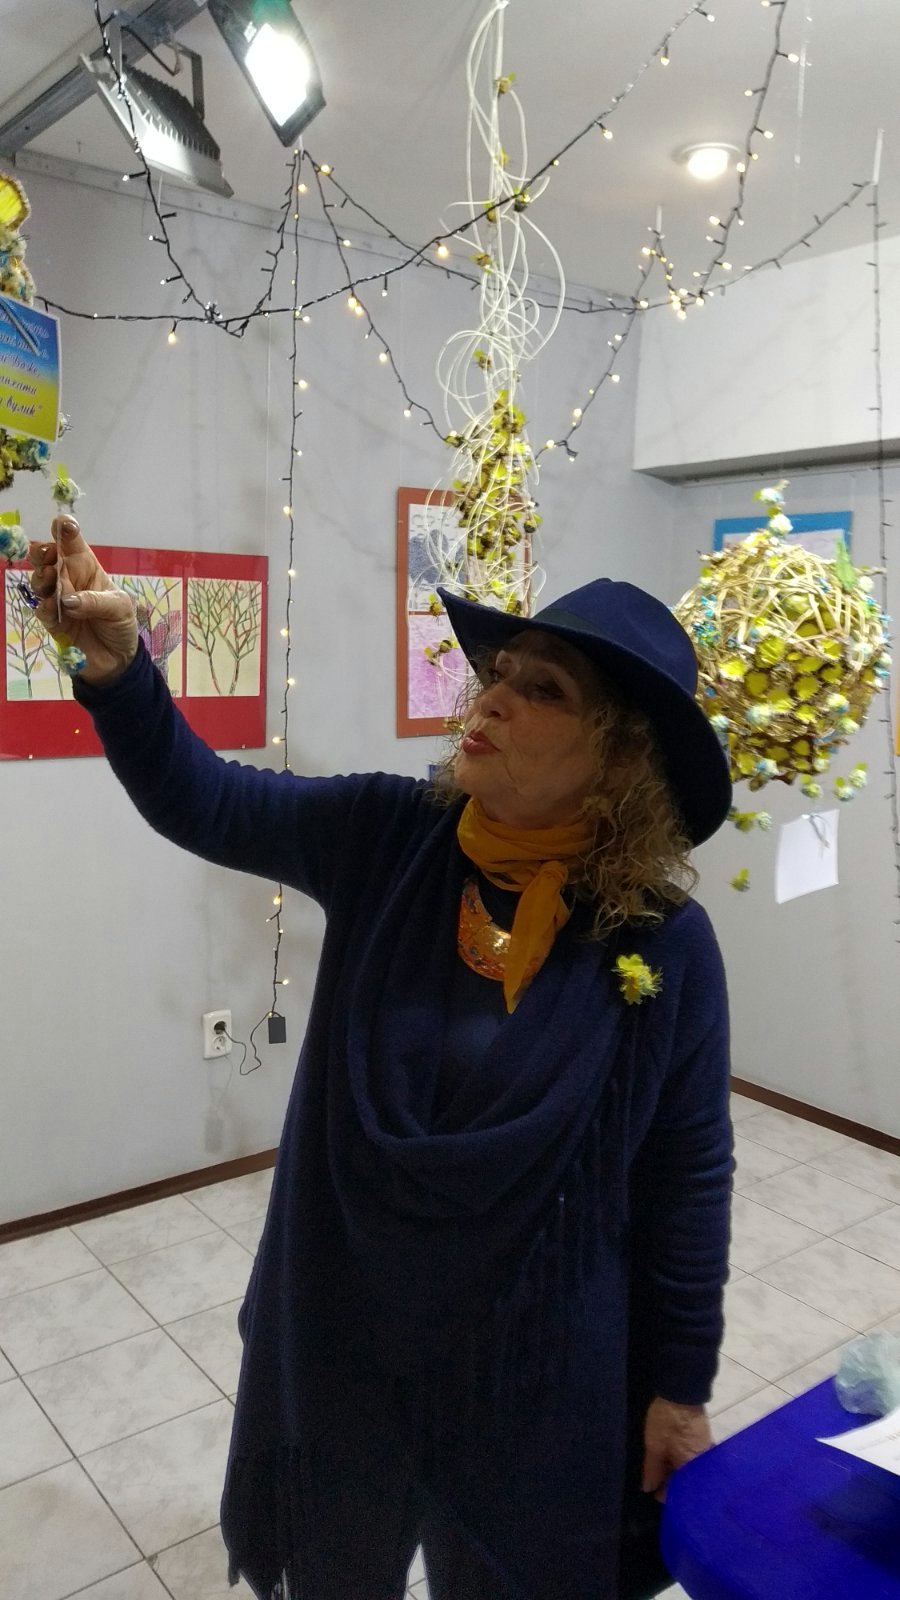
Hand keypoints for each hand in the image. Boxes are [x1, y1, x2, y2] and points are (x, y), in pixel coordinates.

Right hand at [27, 516, 138, 684]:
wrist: (118, 659)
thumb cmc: (120, 624)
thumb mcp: (119, 608)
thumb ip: (96, 601)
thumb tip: (68, 600)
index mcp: (86, 567)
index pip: (71, 542)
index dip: (65, 529)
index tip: (62, 523)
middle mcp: (68, 579)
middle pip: (47, 558)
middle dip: (43, 551)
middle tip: (48, 553)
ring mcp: (58, 599)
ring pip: (39, 581)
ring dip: (42, 577)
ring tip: (50, 577)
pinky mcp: (53, 621)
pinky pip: (43, 610)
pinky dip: (46, 607)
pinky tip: (54, 606)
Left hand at [641, 1396, 713, 1503]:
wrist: (682, 1390)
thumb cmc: (667, 1421)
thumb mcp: (654, 1446)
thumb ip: (652, 1470)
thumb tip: (649, 1489)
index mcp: (692, 1469)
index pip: (681, 1492)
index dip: (665, 1494)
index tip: (652, 1491)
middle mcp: (703, 1465)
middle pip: (687, 1482)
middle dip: (671, 1483)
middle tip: (654, 1480)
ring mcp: (705, 1452)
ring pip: (689, 1470)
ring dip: (676, 1471)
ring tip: (659, 1468)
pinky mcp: (704, 1440)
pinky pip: (692, 1459)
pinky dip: (681, 1460)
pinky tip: (670, 1457)